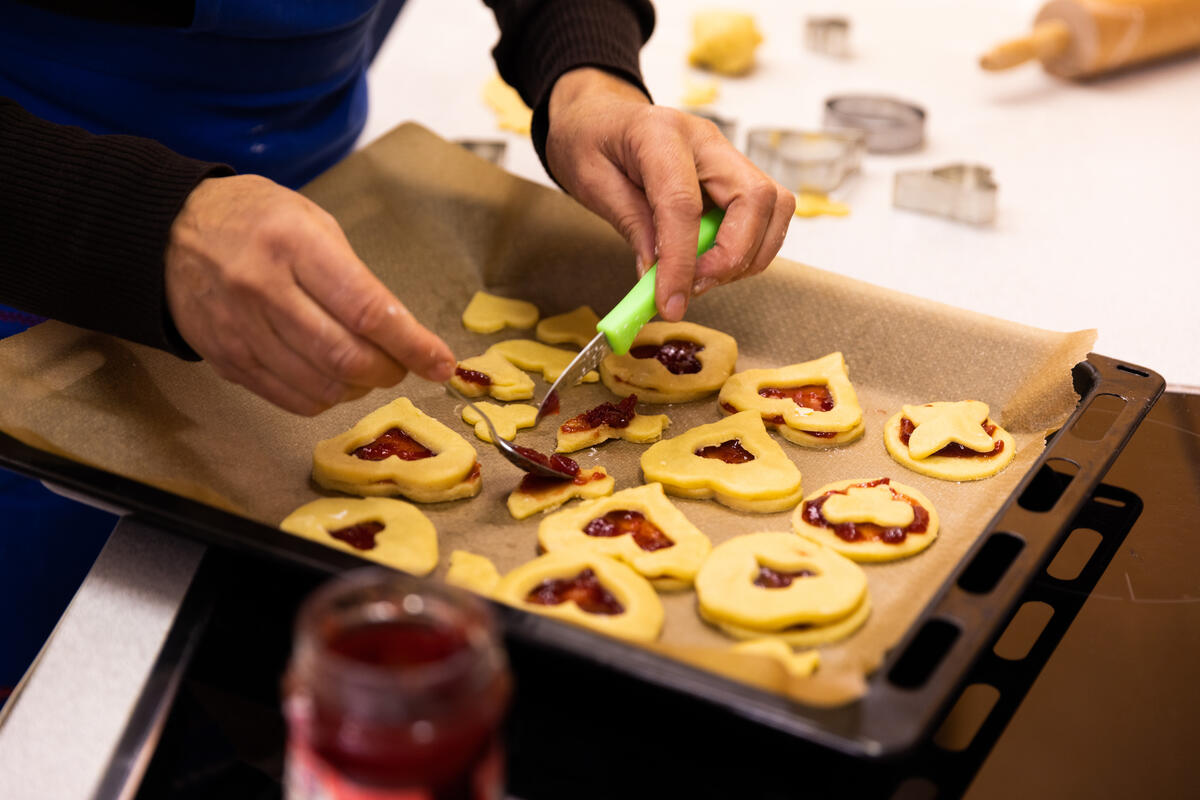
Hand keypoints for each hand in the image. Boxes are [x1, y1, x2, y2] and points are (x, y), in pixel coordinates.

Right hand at [165, 175, 455, 415]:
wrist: (168, 230)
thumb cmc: (256, 220)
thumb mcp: (313, 222)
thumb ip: (355, 277)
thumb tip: (401, 333)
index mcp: (295, 244)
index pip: (368, 310)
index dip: (413, 345)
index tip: (441, 361)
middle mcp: (264, 289)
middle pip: (346, 356)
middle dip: (389, 371)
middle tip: (402, 365)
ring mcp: (241, 329)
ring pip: (320, 386)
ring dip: (359, 388)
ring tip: (368, 370)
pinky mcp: (226, 359)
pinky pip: (289, 398)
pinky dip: (325, 398)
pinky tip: (334, 381)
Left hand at [546, 68, 794, 321]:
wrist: (600, 116)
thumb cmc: (590, 140)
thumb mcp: (591, 182)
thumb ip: (630, 226)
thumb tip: (657, 277)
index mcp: (660, 133)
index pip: (684, 204)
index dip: (681, 261)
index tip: (670, 302)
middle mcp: (706, 140)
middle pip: (754, 198)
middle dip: (732, 257)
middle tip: (694, 287)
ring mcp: (726, 156)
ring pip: (775, 206)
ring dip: (747, 255)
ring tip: (701, 277)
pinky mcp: (735, 175)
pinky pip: (767, 214)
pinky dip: (748, 248)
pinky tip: (711, 261)